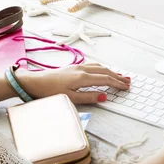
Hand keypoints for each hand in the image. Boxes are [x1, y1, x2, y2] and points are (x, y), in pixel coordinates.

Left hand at [15, 63, 130, 103]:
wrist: (35, 82)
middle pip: (105, 71)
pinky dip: (102, 68)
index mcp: (82, 77)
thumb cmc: (50, 91)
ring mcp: (77, 66)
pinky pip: (92, 65)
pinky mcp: (73, 67)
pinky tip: (103, 70)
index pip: (105, 79)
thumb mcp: (70, 98)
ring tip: (120, 76)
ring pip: (99, 67)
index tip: (126, 87)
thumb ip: (89, 97)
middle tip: (128, 81)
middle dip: (117, 76)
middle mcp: (82, 69)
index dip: (117, 83)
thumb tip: (104, 96)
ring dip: (111, 71)